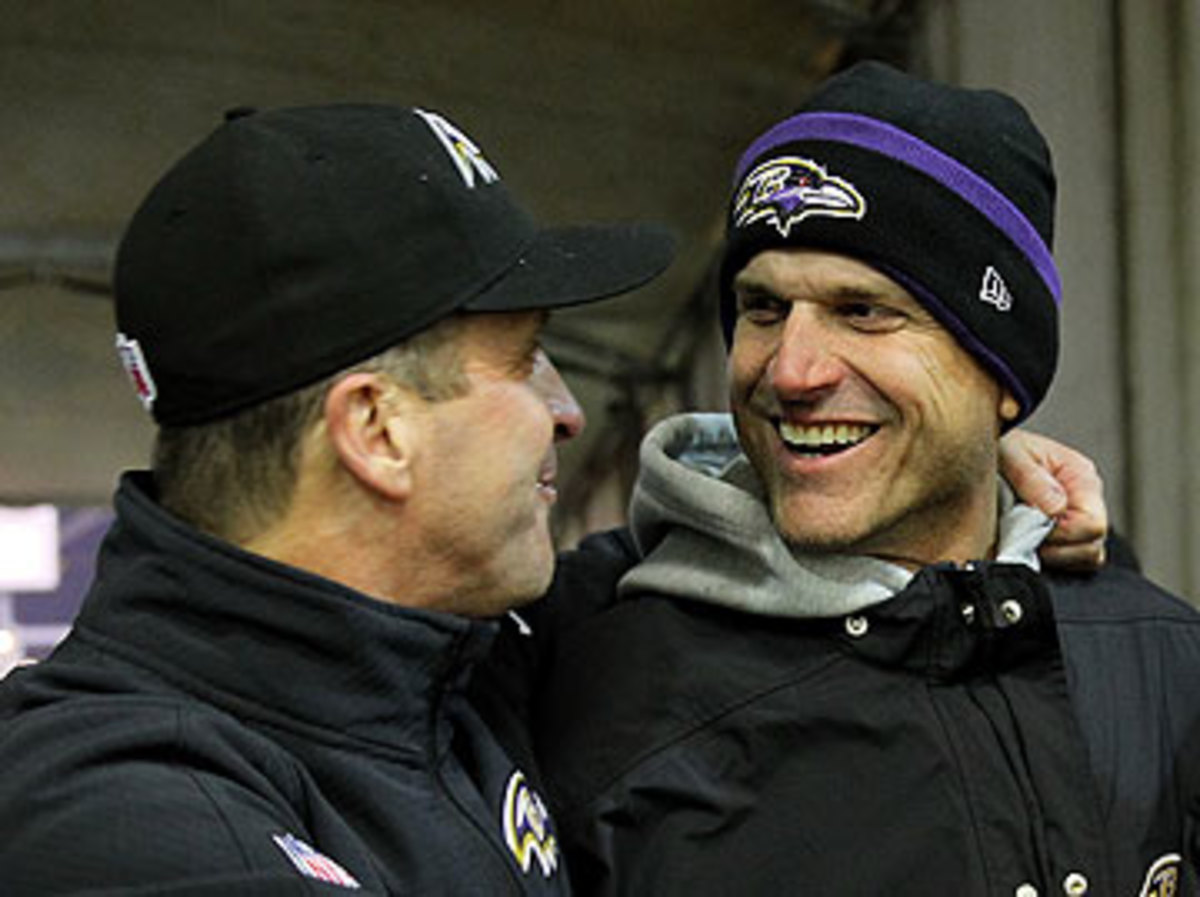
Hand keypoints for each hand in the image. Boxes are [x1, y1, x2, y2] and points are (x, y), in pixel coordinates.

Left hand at [999, 429, 1107, 570]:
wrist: (982, 452)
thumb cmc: (1001, 449)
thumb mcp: (1009, 454)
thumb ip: (1031, 479)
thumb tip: (1056, 509)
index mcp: (1081, 476)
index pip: (1093, 524)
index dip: (1062, 533)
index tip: (1030, 525)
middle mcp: (1086, 499)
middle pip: (1093, 546)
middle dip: (1057, 548)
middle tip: (1023, 534)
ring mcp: (1078, 518)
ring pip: (1086, 558)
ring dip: (1054, 556)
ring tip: (1024, 538)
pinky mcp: (1065, 535)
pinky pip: (1071, 562)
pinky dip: (1052, 560)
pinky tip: (1027, 544)